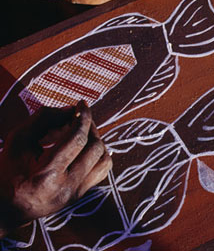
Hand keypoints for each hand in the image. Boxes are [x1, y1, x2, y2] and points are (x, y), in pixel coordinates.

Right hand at [0, 101, 111, 236]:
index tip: (81, 104)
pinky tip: (87, 147)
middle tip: (78, 118)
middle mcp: (66, 186)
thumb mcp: (18, 140)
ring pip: (104, 159)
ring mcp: (75, 193)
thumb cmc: (7, 172)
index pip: (77, 139)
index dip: (83, 117)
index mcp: (47, 174)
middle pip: (94, 147)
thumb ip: (45, 119)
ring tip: (82, 133)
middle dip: (90, 127)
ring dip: (96, 140)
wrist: (3, 209)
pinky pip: (102, 171)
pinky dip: (99, 155)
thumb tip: (72, 109)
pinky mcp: (79, 195)